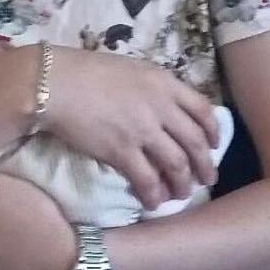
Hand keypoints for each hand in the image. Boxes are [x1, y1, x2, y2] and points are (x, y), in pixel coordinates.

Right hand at [48, 47, 219, 208]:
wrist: (54, 82)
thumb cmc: (84, 70)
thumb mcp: (127, 68)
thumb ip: (149, 86)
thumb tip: (158, 105)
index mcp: (162, 81)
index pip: (202, 109)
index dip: (213, 131)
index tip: (214, 145)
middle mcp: (160, 106)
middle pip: (195, 142)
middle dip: (204, 166)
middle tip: (205, 179)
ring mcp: (142, 130)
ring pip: (177, 165)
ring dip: (182, 185)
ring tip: (181, 195)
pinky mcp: (122, 151)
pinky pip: (147, 180)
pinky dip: (154, 194)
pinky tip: (152, 201)